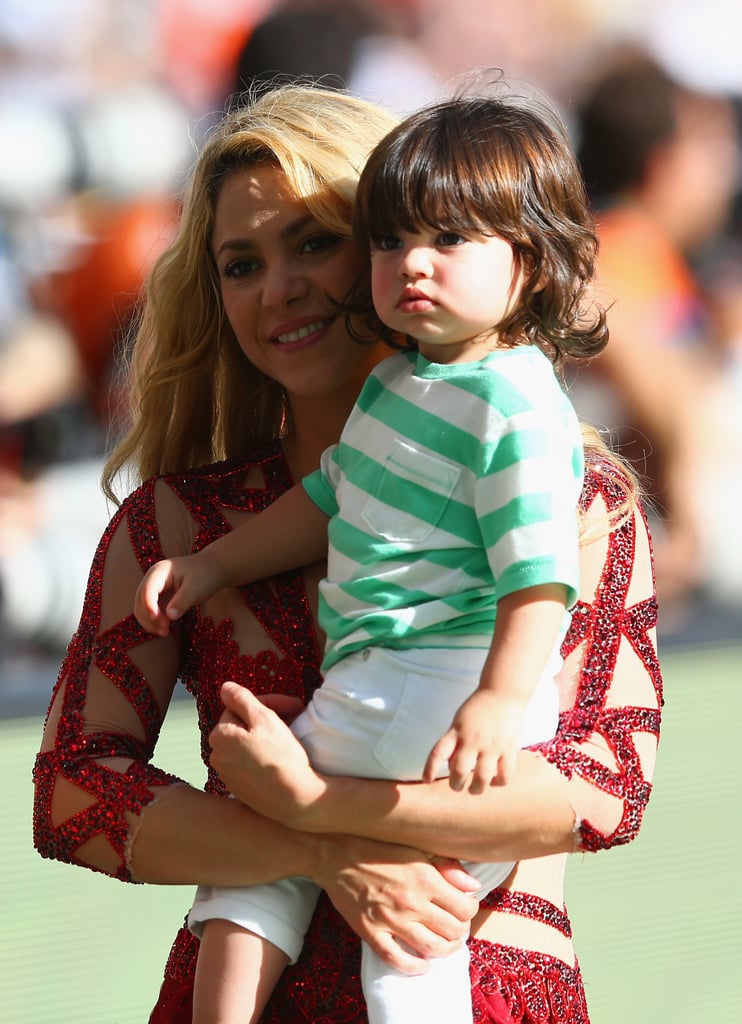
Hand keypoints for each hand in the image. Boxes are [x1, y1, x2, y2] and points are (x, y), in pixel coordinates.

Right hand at [134, 553, 222, 635]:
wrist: (212, 570)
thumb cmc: (204, 575)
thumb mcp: (196, 588)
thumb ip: (183, 601)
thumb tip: (169, 616)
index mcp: (159, 571)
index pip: (148, 590)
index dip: (149, 606)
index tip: (160, 620)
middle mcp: (152, 579)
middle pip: (141, 601)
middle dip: (150, 617)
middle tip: (166, 629)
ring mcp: (153, 589)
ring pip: (142, 609)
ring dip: (150, 622)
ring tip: (166, 632)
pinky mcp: (158, 599)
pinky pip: (149, 613)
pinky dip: (154, 623)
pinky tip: (165, 630)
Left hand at [209, 682, 325, 824]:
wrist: (295, 800)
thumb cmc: (281, 757)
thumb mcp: (264, 719)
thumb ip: (241, 699)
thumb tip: (224, 687)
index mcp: (219, 736)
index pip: (241, 707)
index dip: (269, 702)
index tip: (293, 706)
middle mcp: (217, 756)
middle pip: (242, 725)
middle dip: (266, 718)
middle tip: (293, 718)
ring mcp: (227, 774)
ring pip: (245, 743)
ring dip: (264, 736)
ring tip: (287, 736)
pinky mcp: (239, 788)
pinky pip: (248, 762)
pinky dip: (262, 755)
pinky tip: (280, 757)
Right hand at [313, 834, 479, 973]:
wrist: (335, 854)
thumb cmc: (377, 847)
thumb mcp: (416, 847)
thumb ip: (447, 865)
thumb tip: (472, 886)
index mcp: (424, 878)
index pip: (464, 907)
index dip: (470, 909)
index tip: (465, 906)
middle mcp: (411, 902)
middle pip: (452, 931)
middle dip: (460, 931)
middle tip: (456, 925)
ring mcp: (390, 920)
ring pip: (430, 948)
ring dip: (444, 950)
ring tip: (445, 944)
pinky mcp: (371, 932)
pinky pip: (397, 960)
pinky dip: (414, 967)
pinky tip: (422, 964)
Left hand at [423, 689, 525, 793]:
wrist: (503, 692)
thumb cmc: (478, 708)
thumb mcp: (459, 721)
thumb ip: (453, 742)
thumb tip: (449, 767)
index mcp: (457, 731)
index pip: (438, 753)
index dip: (430, 769)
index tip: (426, 780)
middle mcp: (472, 739)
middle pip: (460, 770)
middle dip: (456, 784)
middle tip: (457, 786)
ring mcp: (492, 745)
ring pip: (483, 777)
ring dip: (477, 789)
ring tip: (475, 789)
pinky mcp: (509, 748)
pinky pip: (504, 774)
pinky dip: (499, 782)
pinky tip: (495, 781)